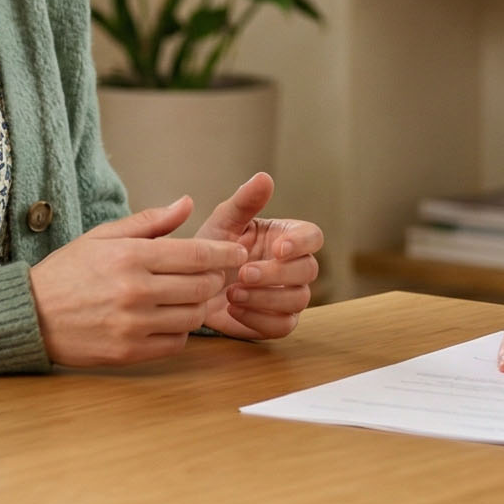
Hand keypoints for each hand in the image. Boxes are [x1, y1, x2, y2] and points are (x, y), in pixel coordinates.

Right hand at [29, 197, 246, 367]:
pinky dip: (180, 332)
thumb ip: (149, 222)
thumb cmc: (68, 272)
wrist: (31, 315)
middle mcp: (135, 290)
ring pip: (193, 316)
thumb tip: (187, 203)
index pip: (196, 253)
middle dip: (216, 279)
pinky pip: (176, 343)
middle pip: (202, 286)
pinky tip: (169, 320)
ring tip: (190, 297)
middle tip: (215, 275)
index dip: (224, 253)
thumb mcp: (103, 236)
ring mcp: (132, 324)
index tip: (238, 252)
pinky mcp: (128, 352)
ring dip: (199, 306)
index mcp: (131, 256)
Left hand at [194, 172, 322, 341]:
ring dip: (266, 298)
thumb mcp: (223, 222)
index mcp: (286, 237)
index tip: (278, 248)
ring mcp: (288, 296)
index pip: (313, 237)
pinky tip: (233, 310)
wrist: (189, 286)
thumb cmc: (211, 249)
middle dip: (277, 274)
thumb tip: (264, 176)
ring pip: (298, 300)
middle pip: (309, 270)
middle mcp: (294, 267)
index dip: (301, 243)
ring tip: (231, 294)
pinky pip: (282, 326)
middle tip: (243, 273)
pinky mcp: (277, 322)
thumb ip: (245, 202)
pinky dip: (258, 319)